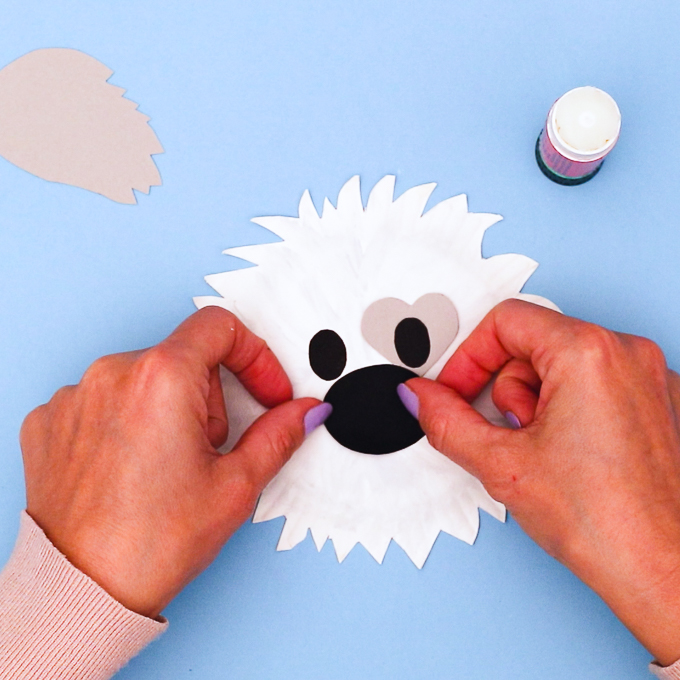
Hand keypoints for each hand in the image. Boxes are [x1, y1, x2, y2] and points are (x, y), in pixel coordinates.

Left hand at [19, 307, 323, 618]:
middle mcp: (112, 374)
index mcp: (162, 378)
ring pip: (145, 379)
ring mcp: (75, 396)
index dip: (255, 356)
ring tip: (168, 466)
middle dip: (212, 397)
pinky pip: (104, 400)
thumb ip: (279, 434)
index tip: (264, 392)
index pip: (220, 327)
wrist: (79, 592)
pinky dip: (128, 423)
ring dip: (169, 410)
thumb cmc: (151, 544)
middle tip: (212, 449)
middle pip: (185, 358)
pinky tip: (132, 468)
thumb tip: (306, 412)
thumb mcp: (236, 485)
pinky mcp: (51, 420)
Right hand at [404, 299, 679, 665]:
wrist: (666, 571)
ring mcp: (651, 378)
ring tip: (543, 451)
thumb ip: (444, 420)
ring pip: (563, 365)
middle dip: (506, 388)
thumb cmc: (606, 522)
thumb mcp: (501, 463)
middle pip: (534, 343)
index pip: (506, 321)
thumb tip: (419, 396)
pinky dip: (570, 410)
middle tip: (508, 433)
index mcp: (589, 352)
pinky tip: (570, 455)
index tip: (456, 389)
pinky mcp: (659, 404)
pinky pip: (596, 385)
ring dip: (538, 403)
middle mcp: (628, 354)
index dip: (469, 357)